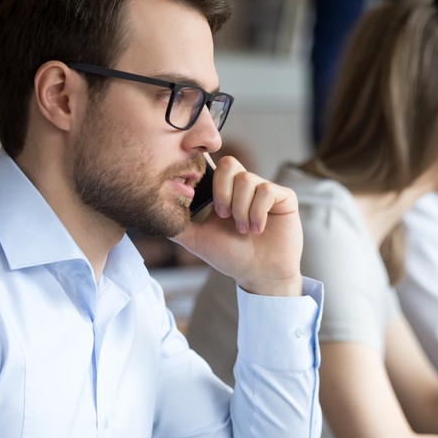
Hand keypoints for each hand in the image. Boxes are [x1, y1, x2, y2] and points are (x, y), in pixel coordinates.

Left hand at [172, 155, 303, 295]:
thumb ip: (177, 224)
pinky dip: (258, 212)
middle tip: (223, 216)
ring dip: (241, 209)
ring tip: (243, 230)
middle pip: (229, 164)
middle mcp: (244, 186)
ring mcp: (265, 190)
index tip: (205, 199)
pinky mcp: (284, 197)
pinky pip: (267, 190)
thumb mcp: (196, 239)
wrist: (258, 274)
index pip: (212, 165)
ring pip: (247, 180)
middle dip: (222, 192)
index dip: (206, 174)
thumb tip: (153, 212)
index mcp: (224, 191)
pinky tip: (258, 229)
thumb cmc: (231, 256)